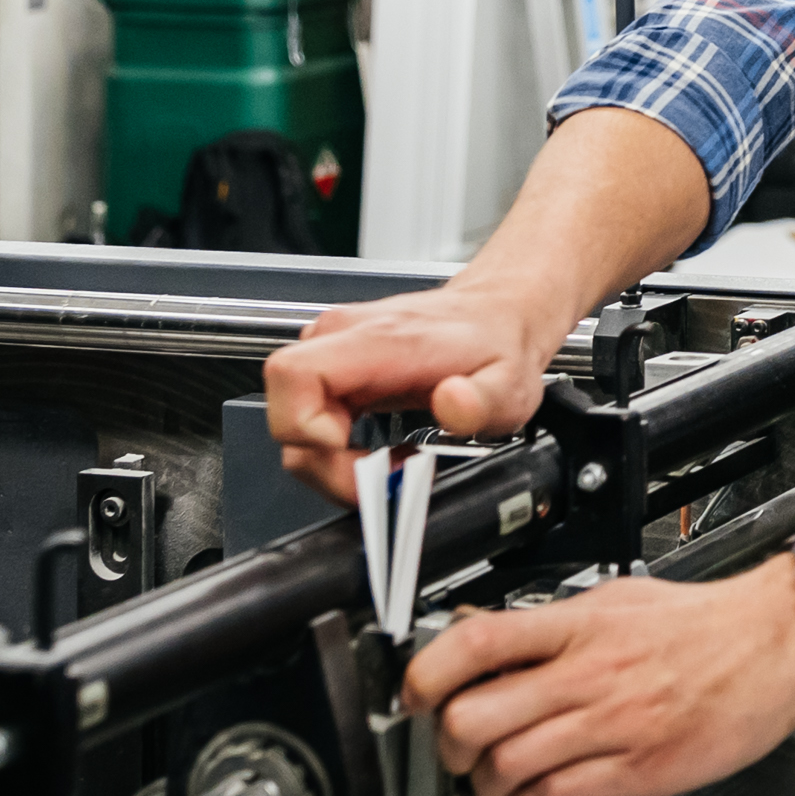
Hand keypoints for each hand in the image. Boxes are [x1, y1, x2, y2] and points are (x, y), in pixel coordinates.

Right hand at [264, 265, 574, 503]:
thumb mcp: (509, 385)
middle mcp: (343, 338)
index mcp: (379, 340)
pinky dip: (334, 450)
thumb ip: (483, 401)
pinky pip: (308, 420)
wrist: (496, 315)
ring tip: (388, 465)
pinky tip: (376, 452)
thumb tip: (452, 404)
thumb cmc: (497, 346)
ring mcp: (333, 350)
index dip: (304, 429)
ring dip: (331, 462)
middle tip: (380, 480)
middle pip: (285, 412)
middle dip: (323, 464)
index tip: (354, 457)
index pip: (293, 375)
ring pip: (293, 424)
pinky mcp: (334, 367)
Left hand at [403, 567, 794, 795]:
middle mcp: (590, 675)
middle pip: (475, 718)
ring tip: (496, 775)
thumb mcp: (618, 598)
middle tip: (456, 746)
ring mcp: (614, 726)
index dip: (426, 673)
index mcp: (579, 624)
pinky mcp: (640, 770)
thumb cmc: (705, 624)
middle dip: (449, 744)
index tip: (415, 693)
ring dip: (485, 783)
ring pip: (507, 768)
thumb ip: (550, 620)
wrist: (780, 641)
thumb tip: (481, 632)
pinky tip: (537, 795)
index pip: (475, 644)